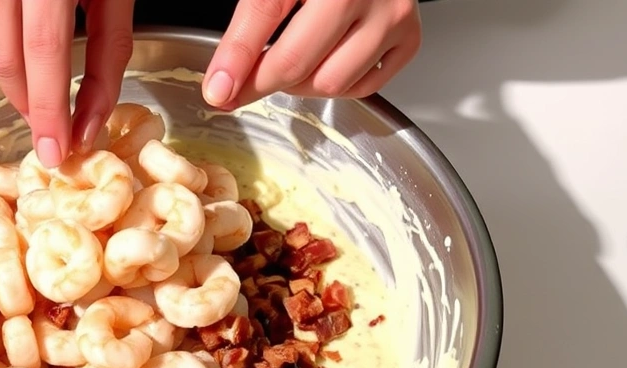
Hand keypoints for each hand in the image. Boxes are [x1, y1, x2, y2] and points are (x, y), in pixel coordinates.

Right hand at [0, 0, 134, 167]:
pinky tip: (21, 30)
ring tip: (44, 81)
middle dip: (27, 104)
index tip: (56, 151)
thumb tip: (91, 121)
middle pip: (4, 54)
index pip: (44, 49)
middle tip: (48, 136)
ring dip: (15, 72)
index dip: (49, 107)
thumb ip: (107, 53)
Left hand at [202, 0, 421, 108]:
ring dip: (303, 84)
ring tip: (295, 59)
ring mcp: (392, 15)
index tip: (217, 93)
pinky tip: (327, 60)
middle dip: (265, 80)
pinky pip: (365, 86)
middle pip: (298, 64)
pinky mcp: (409, 36)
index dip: (235, 63)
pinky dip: (339, 84)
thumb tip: (223, 83)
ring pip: (333, 84)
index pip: (263, 15)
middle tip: (248, 80)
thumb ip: (249, 24)